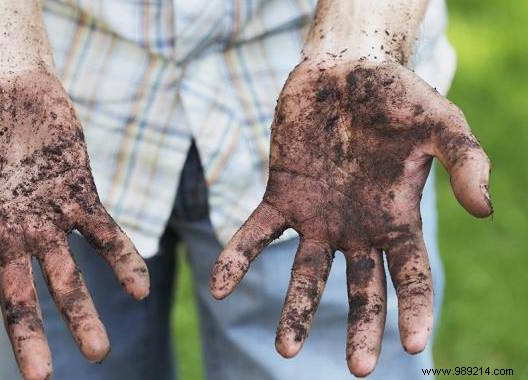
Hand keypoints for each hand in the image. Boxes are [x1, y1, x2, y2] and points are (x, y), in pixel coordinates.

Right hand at [0, 71, 149, 378]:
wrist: (2, 82)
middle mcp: (11, 236)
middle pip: (22, 297)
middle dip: (33, 336)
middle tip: (44, 378)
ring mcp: (48, 219)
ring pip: (68, 276)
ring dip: (83, 312)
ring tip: (100, 350)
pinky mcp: (80, 196)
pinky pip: (104, 234)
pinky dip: (122, 259)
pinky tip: (140, 288)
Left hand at [211, 61, 490, 375]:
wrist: (344, 67)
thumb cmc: (397, 94)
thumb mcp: (442, 122)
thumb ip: (467, 162)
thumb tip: (484, 210)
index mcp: (397, 218)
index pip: (411, 276)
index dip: (415, 310)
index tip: (414, 345)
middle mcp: (357, 227)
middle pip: (361, 288)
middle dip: (360, 327)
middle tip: (358, 368)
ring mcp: (317, 216)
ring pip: (306, 273)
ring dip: (295, 310)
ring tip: (286, 349)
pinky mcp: (281, 196)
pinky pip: (257, 235)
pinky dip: (237, 259)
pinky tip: (218, 287)